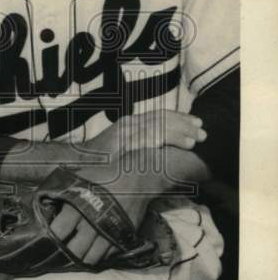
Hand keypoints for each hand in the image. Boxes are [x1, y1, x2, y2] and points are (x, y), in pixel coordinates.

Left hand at [48, 166, 154, 265]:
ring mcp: (109, 232)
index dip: (52, 238)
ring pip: (92, 258)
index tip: (48, 238)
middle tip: (63, 251)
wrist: (135, 177)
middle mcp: (92, 222)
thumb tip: (43, 201)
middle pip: (74, 250)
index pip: (59, 231)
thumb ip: (62, 191)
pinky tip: (95, 248)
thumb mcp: (79, 179)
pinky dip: (100, 255)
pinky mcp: (122, 237)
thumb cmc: (104, 176)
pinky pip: (108, 256)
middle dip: (66, 253)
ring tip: (79, 252)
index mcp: (77, 206)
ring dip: (83, 257)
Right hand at [87, 110, 205, 159]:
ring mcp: (125, 133)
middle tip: (203, 129)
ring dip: (180, 132)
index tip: (196, 123)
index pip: (159, 116)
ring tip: (196, 138)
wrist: (77, 163)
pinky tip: (182, 144)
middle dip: (184, 124)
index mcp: (131, 124)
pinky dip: (167, 140)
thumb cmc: (100, 162)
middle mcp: (129, 125)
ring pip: (158, 127)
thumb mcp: (122, 151)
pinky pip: (148, 139)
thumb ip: (139, 148)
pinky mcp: (122, 143)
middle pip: (162, 119)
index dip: (179, 118)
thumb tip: (160, 152)